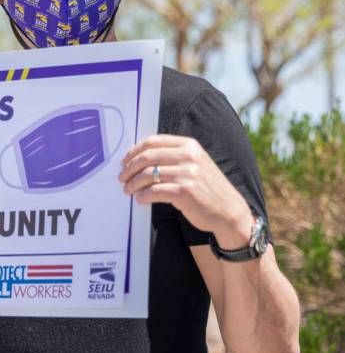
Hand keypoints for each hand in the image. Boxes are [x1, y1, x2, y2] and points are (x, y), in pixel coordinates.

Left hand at [118, 134, 253, 248]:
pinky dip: (143, 196)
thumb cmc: (206, 188)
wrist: (229, 210)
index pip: (152, 142)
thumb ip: (172, 156)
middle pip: (147, 157)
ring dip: (133, 184)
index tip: (124, 161)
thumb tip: (138, 158)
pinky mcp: (185, 192)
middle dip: (129, 168)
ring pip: (148, 175)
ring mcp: (188, 174)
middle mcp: (189, 156)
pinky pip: (154, 191)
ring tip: (128, 190)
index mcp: (189, 145)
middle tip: (122, 178)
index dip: (133, 151)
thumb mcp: (194, 163)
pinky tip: (140, 199)